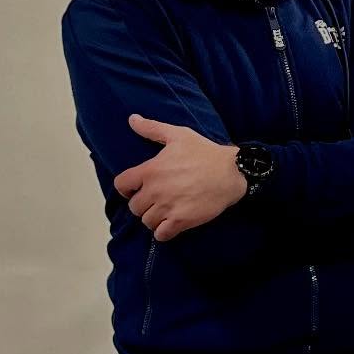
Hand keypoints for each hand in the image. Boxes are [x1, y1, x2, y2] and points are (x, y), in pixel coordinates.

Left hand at [113, 114, 247, 240]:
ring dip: (153, 218)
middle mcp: (155, 191)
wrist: (232, 172)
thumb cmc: (205, 152)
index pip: (121, 185)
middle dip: (142, 204)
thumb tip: (132, 119)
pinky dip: (163, 232)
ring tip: (164, 213)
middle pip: (134, 207)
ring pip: (147, 221)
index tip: (135, 189)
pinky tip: (170, 225)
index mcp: (150, 170)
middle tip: (155, 201)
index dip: (126, 188)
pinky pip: (161, 234)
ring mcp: (168, 207)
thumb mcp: (178, 135)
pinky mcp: (182, 221)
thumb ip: (152, 128)